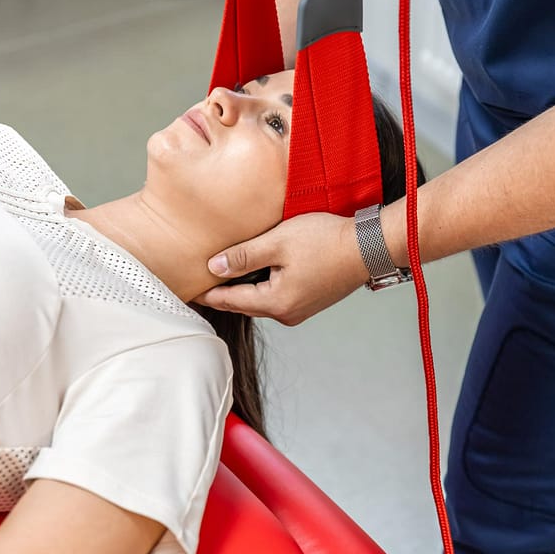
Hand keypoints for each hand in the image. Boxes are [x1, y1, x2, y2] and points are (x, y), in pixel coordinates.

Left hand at [197, 212, 369, 324]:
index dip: (207, 293)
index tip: (186, 288)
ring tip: (222, 276)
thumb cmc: (326, 240)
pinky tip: (255, 272)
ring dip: (243, 289)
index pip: (230, 300)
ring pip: (261, 301)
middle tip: (199, 283)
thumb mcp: (278, 242)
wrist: (368, 246)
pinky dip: (262, 286)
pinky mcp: (310, 300)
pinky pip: (276, 296)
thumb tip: (214, 267)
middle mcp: (288, 313)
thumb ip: (243, 256)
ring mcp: (301, 309)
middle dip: (222, 293)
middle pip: (244, 304)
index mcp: (276, 302)